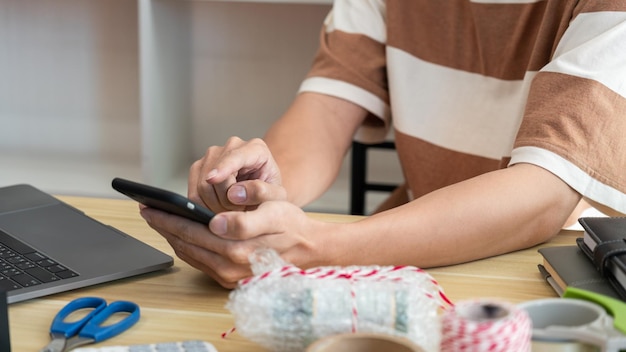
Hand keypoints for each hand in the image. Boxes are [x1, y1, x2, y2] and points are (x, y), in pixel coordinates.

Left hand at [140, 200, 328, 287]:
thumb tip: (215, 223)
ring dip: (172, 237)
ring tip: (161, 221)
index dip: (168, 217)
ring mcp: (228, 277)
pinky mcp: (230, 281)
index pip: (190, 232)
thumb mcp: (273, 214)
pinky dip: (187, 248)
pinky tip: (182, 236)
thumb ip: (243, 220)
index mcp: (236, 249)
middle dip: (164, 226)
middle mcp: (228, 268)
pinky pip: (200, 263)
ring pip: (190, 255)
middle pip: (184, 244)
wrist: (309, 250)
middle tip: (147, 211)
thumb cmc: (292, 227)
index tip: (150, 206)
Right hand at [189, 137, 286, 212]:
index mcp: (256, 149)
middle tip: (239, 211)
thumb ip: (262, 193)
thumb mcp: (277, 197)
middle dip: (225, 201)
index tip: (213, 179)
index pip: (236, 156)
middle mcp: (232, 147)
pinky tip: (218, 209)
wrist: (261, 195)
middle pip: (216, 176)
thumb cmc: (270, 195)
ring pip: (202, 186)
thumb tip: (234, 193)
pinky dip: (203, 207)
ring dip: (215, 206)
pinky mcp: (198, 168)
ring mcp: (212, 156)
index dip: (223, 167)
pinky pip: (193, 193)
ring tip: (231, 210)